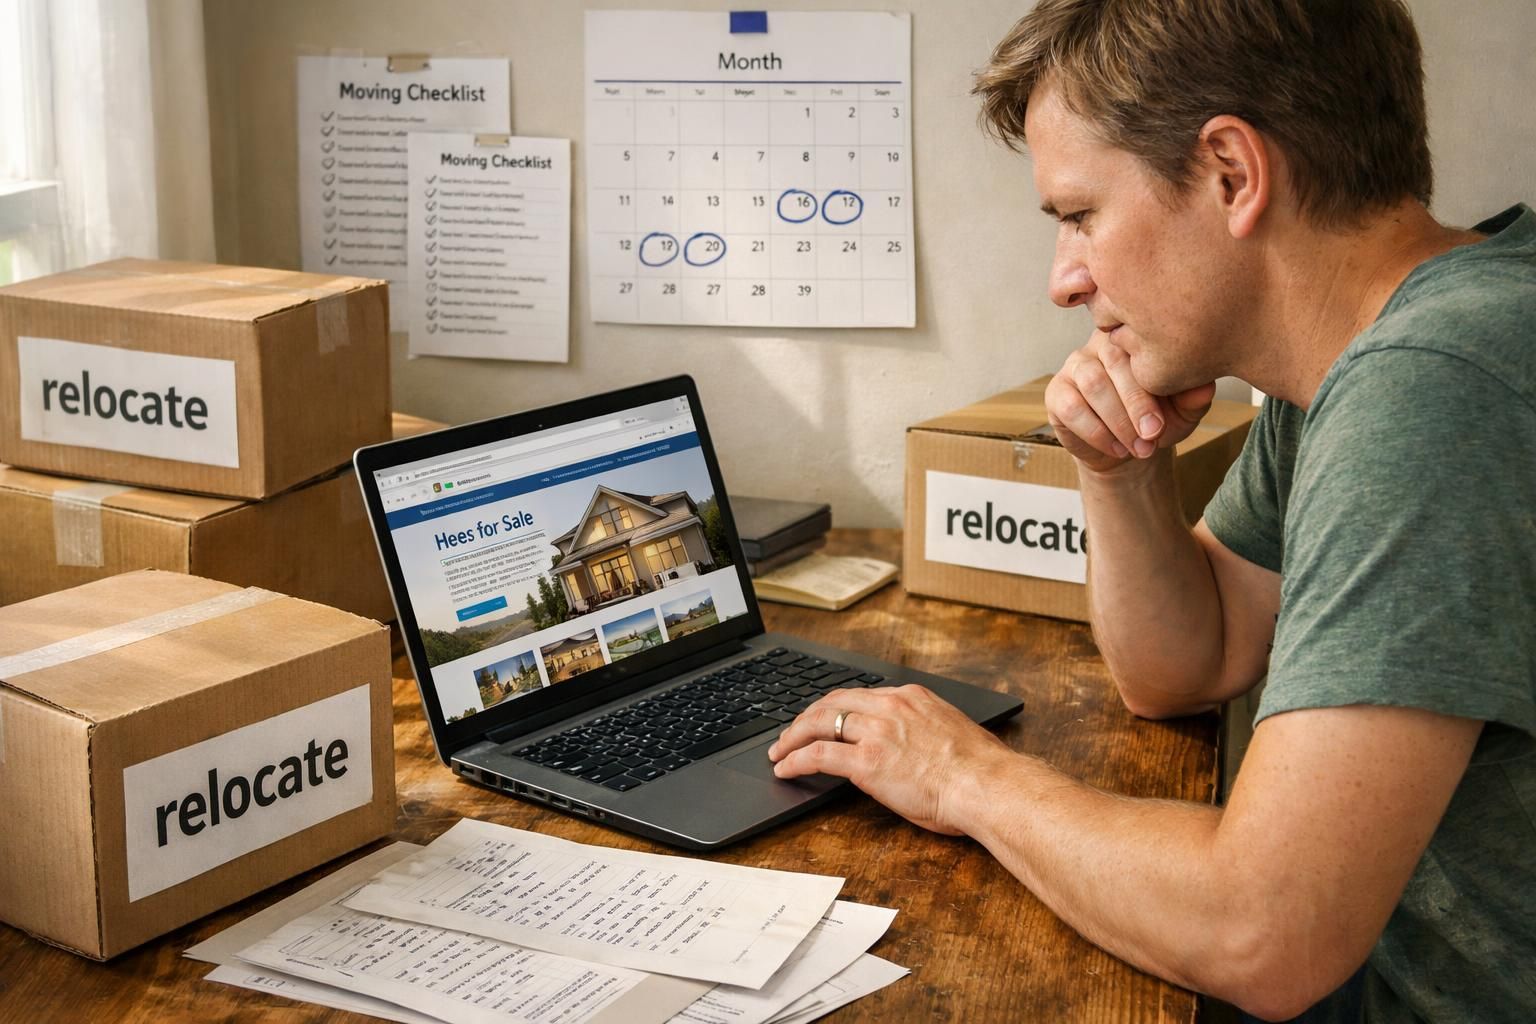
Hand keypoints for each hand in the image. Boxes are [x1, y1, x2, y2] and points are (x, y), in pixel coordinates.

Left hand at [767, 685, 1011, 835]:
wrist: (987, 784)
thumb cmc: (980, 769)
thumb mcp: (951, 731)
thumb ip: (924, 730)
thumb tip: (915, 746)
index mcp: (911, 697)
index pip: (859, 694)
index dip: (833, 706)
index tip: (822, 716)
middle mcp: (890, 707)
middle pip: (832, 703)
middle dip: (805, 717)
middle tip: (790, 732)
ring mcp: (876, 732)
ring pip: (818, 724)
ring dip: (792, 738)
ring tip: (779, 751)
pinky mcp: (866, 762)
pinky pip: (817, 756)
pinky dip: (795, 760)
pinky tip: (785, 769)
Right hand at [1045, 331, 1216, 473]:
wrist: (1129, 449)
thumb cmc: (1157, 420)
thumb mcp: (1183, 411)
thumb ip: (1193, 397)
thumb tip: (1204, 387)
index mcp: (1134, 336)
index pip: (1140, 346)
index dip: (1153, 383)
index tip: (1166, 420)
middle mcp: (1101, 342)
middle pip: (1114, 362)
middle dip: (1135, 404)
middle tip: (1152, 435)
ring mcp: (1075, 364)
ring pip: (1092, 384)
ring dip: (1117, 420)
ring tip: (1138, 447)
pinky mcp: (1056, 391)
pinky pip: (1071, 407)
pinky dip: (1096, 432)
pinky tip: (1117, 448)